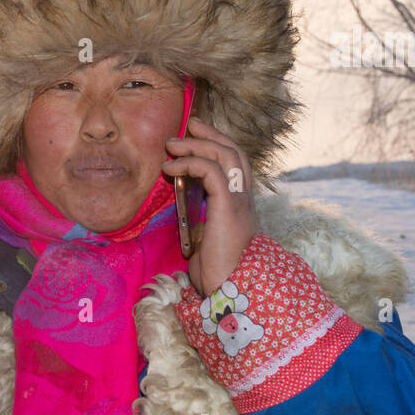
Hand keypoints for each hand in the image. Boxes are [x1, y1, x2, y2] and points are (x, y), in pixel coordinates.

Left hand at [160, 116, 261, 296]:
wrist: (233, 290)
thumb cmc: (220, 274)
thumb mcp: (208, 244)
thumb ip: (202, 227)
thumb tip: (188, 220)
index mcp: (240, 207)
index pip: (235, 166)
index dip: (218, 146)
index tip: (197, 136)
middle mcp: (244, 199)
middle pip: (233, 153)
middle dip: (211, 135)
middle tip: (189, 124)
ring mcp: (238, 201)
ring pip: (224, 156)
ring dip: (196, 145)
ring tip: (171, 144)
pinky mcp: (227, 206)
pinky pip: (211, 171)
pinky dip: (189, 163)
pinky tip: (170, 167)